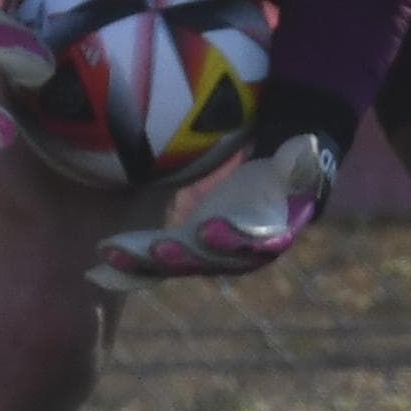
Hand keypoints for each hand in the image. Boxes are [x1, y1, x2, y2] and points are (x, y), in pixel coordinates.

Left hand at [89, 134, 336, 290]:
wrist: (273, 191)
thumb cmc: (283, 174)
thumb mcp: (297, 164)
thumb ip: (300, 159)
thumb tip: (310, 145)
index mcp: (267, 239)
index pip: (249, 244)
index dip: (228, 239)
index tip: (207, 229)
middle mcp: (235, 257)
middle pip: (205, 260)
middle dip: (179, 256)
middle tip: (155, 249)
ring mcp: (206, 258)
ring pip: (174, 265)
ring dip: (144, 263)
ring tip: (112, 255)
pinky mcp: (183, 252)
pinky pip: (155, 264)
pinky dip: (130, 265)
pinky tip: (99, 265)